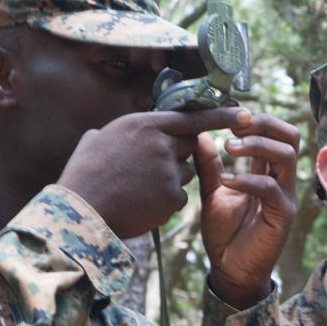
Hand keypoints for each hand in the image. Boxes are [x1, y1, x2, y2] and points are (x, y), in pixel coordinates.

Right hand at [57, 109, 254, 238]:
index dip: (221, 116)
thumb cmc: (83, 175)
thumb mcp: (95, 141)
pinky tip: (142, 205)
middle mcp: (162, 144)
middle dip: (178, 155)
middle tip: (150, 168)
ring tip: (139, 190)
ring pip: (185, 174)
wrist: (81, 212)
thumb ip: (116, 134)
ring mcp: (169, 171)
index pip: (193, 116)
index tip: (245, 113)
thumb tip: (109, 135)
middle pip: (190, 146)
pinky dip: (164, 203)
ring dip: (170, 181)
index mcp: (145, 125)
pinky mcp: (172, 197)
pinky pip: (179, 198)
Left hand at [194, 111, 298, 308]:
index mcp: (266, 171)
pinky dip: (247, 180)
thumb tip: (200, 133)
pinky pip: (271, 188)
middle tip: (235, 125)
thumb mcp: (212, 192)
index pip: (274, 132)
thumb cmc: (225, 233)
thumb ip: (209, 165)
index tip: (229, 115)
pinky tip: (226, 181)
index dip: (255, 119)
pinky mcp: (282, 215)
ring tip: (229, 148)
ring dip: (257, 145)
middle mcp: (280, 180)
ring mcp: (284, 196)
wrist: (229, 270)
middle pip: (290, 136)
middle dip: (264, 123)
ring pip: (286, 155)